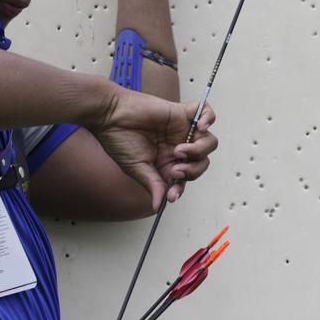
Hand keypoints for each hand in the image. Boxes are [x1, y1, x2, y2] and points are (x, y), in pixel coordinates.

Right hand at [89, 88, 216, 209]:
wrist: (110, 115)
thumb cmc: (119, 140)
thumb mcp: (137, 168)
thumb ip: (153, 184)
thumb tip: (158, 207)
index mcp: (168, 162)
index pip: (187, 178)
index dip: (182, 186)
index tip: (173, 193)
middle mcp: (179, 147)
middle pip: (202, 162)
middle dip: (192, 170)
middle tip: (175, 169)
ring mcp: (183, 130)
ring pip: (209, 142)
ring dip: (199, 150)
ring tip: (179, 150)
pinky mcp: (182, 112)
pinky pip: (207, 113)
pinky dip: (209, 119)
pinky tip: (200, 127)